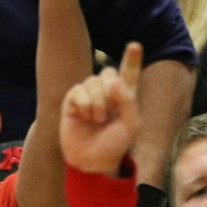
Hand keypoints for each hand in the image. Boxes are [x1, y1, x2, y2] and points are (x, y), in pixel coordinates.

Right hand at [60, 43, 143, 174]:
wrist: (93, 161)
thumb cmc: (115, 144)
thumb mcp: (131, 124)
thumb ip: (128, 100)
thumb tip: (112, 81)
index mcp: (125, 95)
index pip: (129, 72)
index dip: (131, 59)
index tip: (134, 46)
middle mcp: (106, 92)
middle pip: (108, 72)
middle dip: (111, 90)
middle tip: (110, 112)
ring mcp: (88, 96)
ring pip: (93, 81)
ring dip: (98, 102)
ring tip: (97, 120)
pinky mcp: (72, 102)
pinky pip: (78, 91)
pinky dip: (85, 104)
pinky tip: (85, 117)